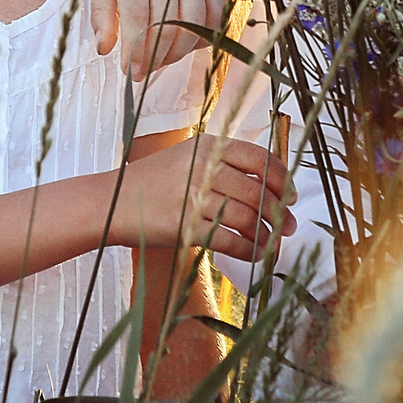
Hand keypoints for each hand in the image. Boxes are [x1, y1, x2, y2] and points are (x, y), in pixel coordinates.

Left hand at [88, 0, 232, 77]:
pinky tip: (187, 43)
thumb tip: (104, 50)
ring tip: (162, 60)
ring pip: (195, 21)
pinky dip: (205, 34)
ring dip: (180, 51)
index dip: (135, 50)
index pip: (139, 15)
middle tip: (143, 71)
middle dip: (157, 57)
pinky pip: (217, 11)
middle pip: (170, 22)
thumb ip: (101, 12)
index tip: (128, 71)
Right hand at [113, 138, 294, 263]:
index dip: (281, 179)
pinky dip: (248, 250)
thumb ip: (223, 162)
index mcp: (208, 146)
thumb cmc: (154, 182)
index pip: (259, 158)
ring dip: (266, 233)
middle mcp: (202, 168)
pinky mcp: (185, 227)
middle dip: (279, 212)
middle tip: (288, 225)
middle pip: (256, 191)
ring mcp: (193, 197)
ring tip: (273, 242)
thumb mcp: (187, 157)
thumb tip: (268, 182)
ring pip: (246, 217)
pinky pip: (229, 240)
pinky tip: (256, 255)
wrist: (111, 202)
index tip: (291, 195)